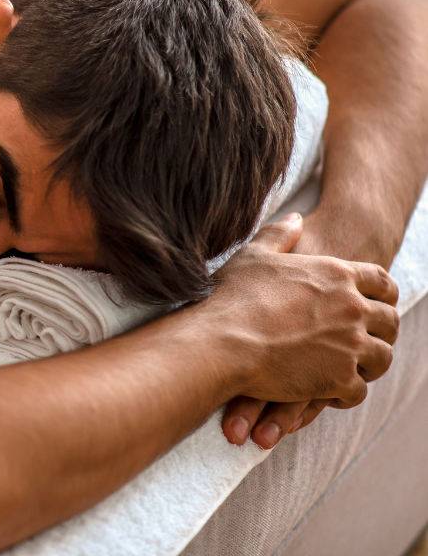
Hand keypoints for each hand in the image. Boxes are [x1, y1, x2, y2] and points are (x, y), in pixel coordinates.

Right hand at [203, 214, 399, 448]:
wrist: (221, 342)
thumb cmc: (234, 297)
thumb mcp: (255, 255)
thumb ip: (280, 234)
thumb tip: (296, 218)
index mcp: (336, 275)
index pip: (382, 281)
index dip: (384, 293)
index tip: (377, 303)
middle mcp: (352, 308)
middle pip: (390, 321)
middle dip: (382, 332)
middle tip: (366, 339)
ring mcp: (350, 345)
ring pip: (382, 358)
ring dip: (369, 364)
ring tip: (352, 368)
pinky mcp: (340, 379)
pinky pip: (359, 391)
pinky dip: (347, 393)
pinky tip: (331, 392)